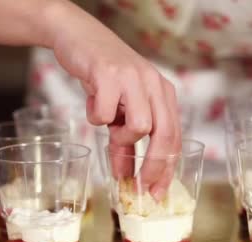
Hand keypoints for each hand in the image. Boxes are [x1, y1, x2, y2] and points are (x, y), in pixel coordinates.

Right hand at [48, 2, 180, 199]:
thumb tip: (124, 176)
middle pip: (165, 136)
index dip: (166, 169)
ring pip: (140, 127)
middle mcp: (154, 84)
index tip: (157, 194)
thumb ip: (123, 142)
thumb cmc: (102, 77)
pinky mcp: (109, 75)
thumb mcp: (118, 111)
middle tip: (138, 187)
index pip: (174, 138)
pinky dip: (95, 116)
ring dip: (119, 135)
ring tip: (107, 123)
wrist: (78, 37)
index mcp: (163, 93)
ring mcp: (134, 79)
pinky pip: (105, 115)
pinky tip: (92, 101)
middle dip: (152, 167)